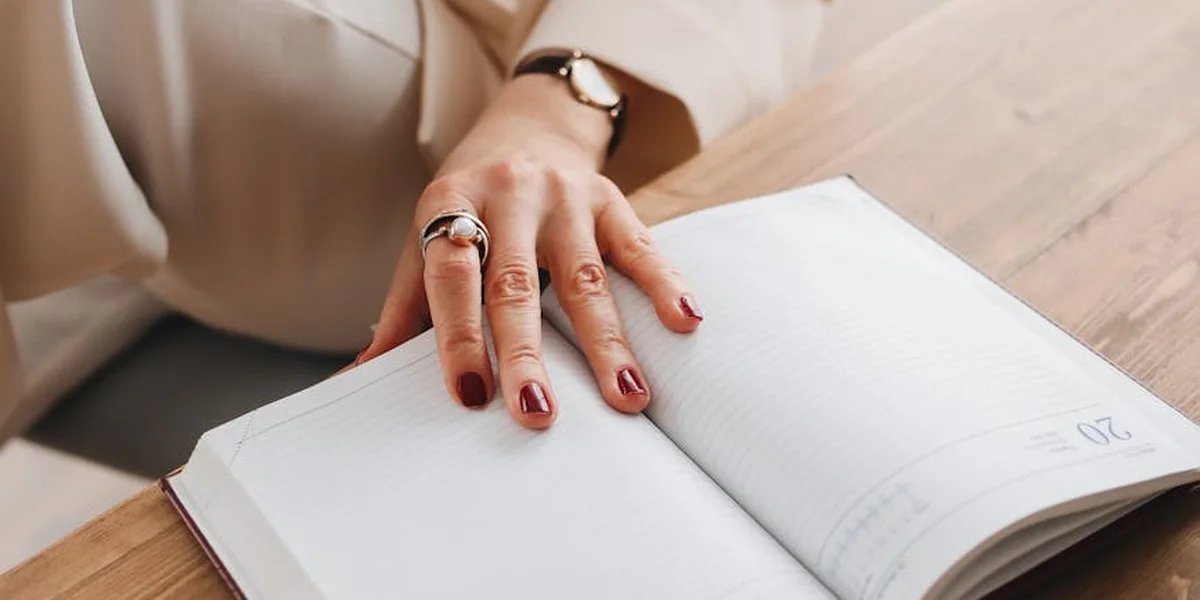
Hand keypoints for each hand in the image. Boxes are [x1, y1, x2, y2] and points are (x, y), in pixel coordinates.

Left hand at [357, 72, 702, 428]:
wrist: (526, 127)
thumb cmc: (468, 202)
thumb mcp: (423, 239)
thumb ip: (403, 308)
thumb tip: (362, 377)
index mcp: (452, 204)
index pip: (452, 275)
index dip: (457, 336)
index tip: (471, 394)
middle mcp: (509, 195)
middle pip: (516, 284)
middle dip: (527, 353)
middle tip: (538, 413)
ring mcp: (565, 196)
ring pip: (585, 276)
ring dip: (607, 341)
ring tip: (628, 395)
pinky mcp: (611, 199)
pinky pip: (640, 246)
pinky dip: (664, 283)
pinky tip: (684, 322)